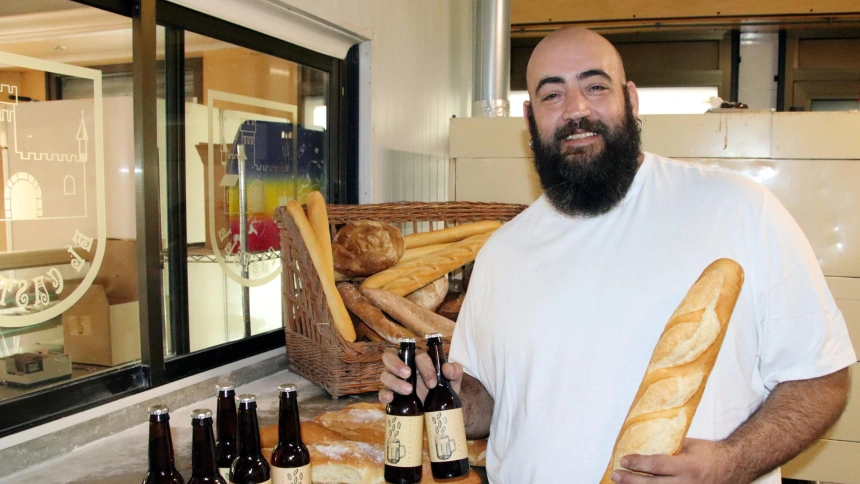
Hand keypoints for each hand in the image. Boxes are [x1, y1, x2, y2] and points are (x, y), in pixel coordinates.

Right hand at [378, 348, 464, 403]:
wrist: (438, 408)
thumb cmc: (443, 388)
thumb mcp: (453, 380)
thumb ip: (455, 371)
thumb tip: (447, 368)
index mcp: (418, 359)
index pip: (417, 355)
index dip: (425, 366)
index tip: (433, 382)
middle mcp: (403, 366)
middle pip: (390, 357)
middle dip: (397, 364)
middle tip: (408, 374)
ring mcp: (394, 380)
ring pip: (385, 375)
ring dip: (395, 382)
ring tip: (409, 391)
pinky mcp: (391, 394)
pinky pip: (382, 392)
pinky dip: (384, 395)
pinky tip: (391, 398)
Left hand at [611, 439, 737, 483]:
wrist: (733, 467)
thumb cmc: (709, 453)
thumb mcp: (689, 446)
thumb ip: (669, 448)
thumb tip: (644, 445)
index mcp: (687, 467)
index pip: (657, 465)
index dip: (638, 463)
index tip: (624, 460)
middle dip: (631, 480)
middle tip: (616, 475)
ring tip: (622, 483)